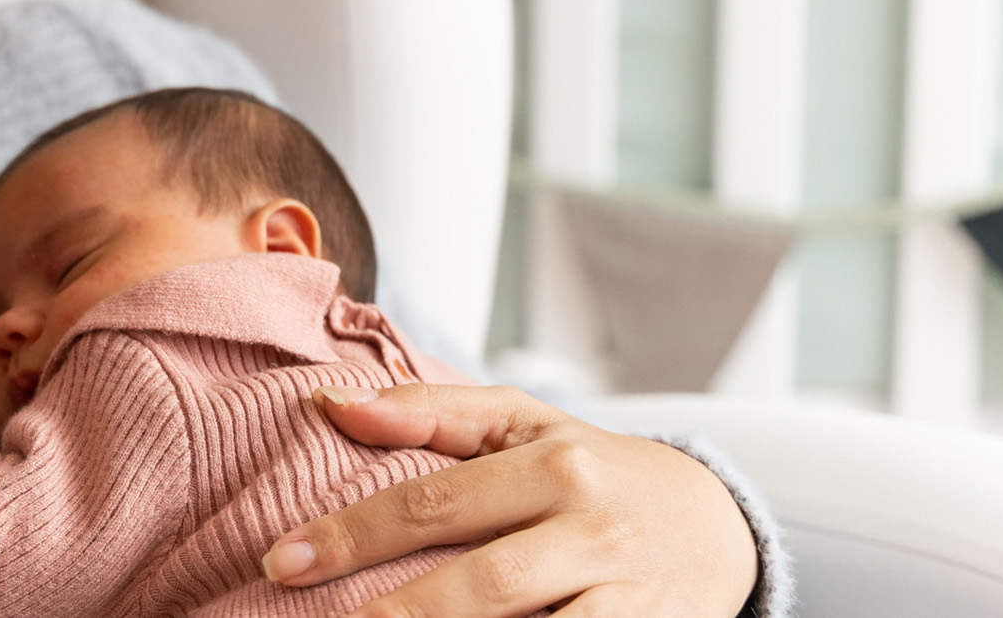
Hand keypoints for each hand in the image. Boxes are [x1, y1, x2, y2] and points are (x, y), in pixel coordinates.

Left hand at [263, 384, 756, 616]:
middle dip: (398, 613)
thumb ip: (429, 412)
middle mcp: (590, 529)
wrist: (718, 522)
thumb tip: (331, 405)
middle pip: (481, 583)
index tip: (284, 560)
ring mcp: (624, 595)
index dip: (355, 534)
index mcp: (552, 464)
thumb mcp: (523, 424)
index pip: (435, 502)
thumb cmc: (593, 469)